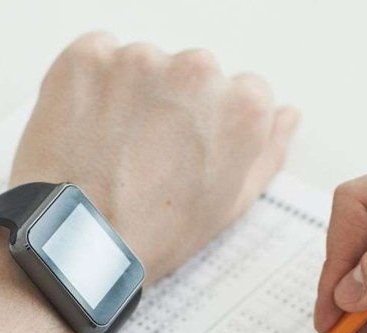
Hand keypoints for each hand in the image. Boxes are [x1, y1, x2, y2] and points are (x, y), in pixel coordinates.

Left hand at [12, 32, 299, 281]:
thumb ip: (267, 150)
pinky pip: (98, 56)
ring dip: (134, 93)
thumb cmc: (156, 231)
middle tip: (150, 152)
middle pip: (194, 72)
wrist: (80, 242)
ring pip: (145, 65)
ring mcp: (139, 60)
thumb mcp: (231, 203)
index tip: (192, 148)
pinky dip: (93, 84)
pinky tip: (88, 128)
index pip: (242, 91)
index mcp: (242, 107)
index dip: (216, 123)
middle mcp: (197, 71)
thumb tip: (286, 116)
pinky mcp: (88, 57)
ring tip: (115, 146)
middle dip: (176, 103)